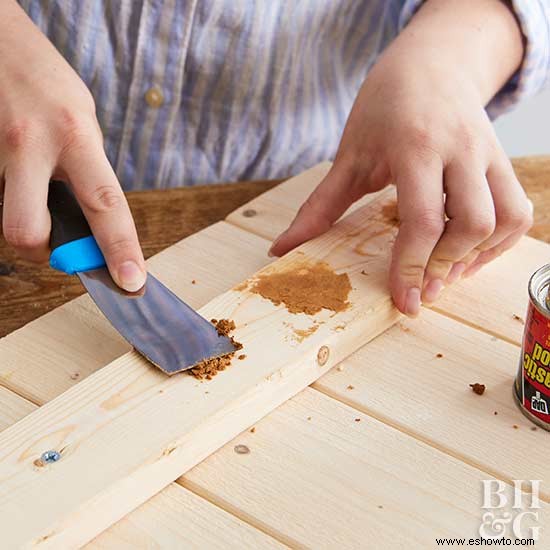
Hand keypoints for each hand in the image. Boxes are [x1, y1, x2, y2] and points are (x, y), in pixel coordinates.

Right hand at [0, 2, 144, 290]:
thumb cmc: (46, 82)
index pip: (106, 205)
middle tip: (53, 237)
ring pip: (3, 218)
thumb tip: (96, 222)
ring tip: (31, 186)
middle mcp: (31, 145)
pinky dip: (8, 194)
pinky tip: (14, 170)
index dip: (121, 249)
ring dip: (22, 217)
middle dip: (42, 249)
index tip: (131, 282)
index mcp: (75, 136)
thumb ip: (89, 170)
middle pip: (28, 231)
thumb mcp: (83, 120)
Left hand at [269, 0, 530, 315]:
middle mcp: (461, 151)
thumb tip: (283, 248)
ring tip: (445, 273)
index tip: (404, 301)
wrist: (430, 65)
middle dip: (446, 266)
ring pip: (504, 219)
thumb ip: (319, 206)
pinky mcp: (503, 161)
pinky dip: (499, 242)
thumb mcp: (348, 154)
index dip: (411, 267)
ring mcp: (489, 154)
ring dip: (477, 257)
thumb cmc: (384, 108)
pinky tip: (469, 254)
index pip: (422, 219)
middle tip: (422, 287)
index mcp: (415, 148)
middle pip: (472, 224)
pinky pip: (518, 211)